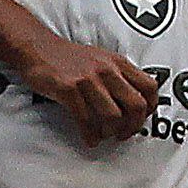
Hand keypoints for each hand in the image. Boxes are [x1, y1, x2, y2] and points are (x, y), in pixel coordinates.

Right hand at [14, 32, 155, 146]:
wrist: (37, 48)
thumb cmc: (68, 58)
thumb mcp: (101, 59)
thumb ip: (118, 76)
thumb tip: (134, 101)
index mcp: (118, 62)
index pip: (150, 87)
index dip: (150, 109)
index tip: (141, 120)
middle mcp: (107, 69)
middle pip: (136, 105)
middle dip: (133, 126)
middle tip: (124, 134)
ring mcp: (88, 79)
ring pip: (113, 116)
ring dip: (111, 133)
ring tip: (104, 135)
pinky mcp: (69, 89)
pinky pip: (86, 120)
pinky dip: (90, 135)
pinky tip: (89, 138)